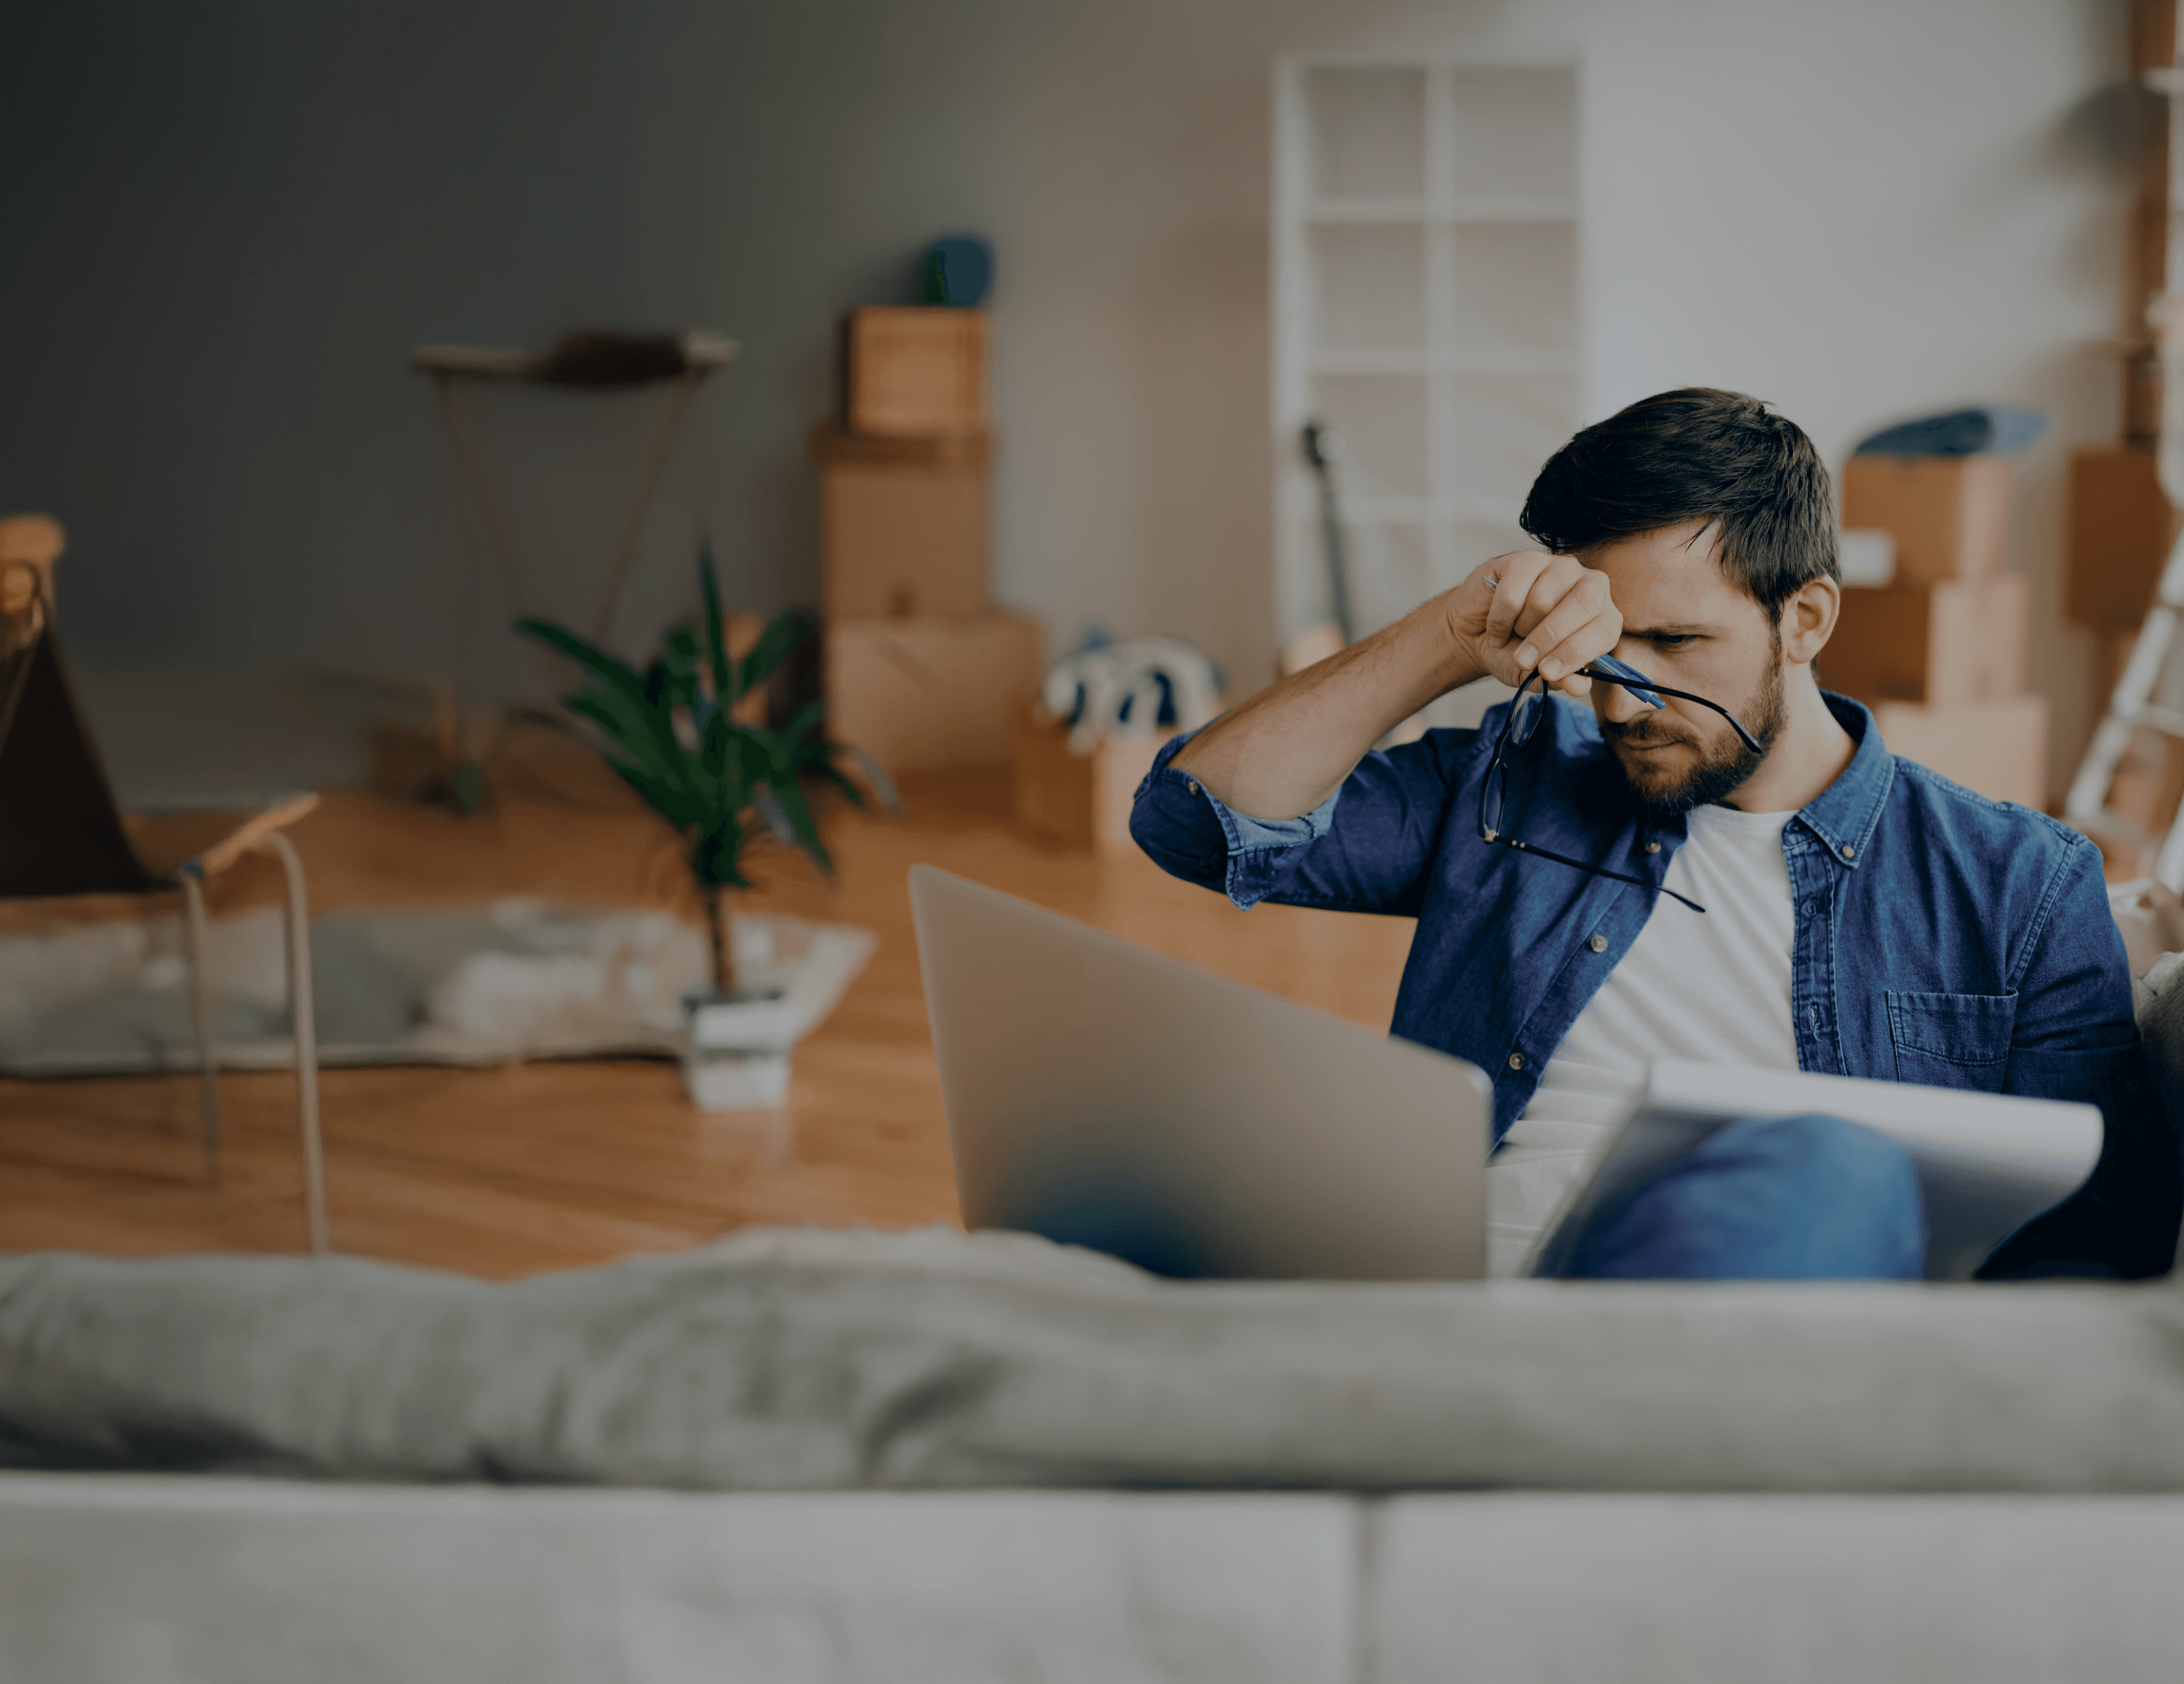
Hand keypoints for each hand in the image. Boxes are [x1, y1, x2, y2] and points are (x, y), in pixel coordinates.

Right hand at [1444, 551, 1620, 697]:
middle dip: (1549, 639)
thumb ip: (1562, 680)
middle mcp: (1589, 586)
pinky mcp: (1526, 560)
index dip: (1576, 653)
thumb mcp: (1539, 675)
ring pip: (1542, 601)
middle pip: (1583, 605)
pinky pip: (1512, 593)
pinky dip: (1499, 619)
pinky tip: (1497, 625)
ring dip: (1520, 628)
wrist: (1478, 634)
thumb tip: (1580, 686)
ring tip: (1515, 633)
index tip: (1547, 672)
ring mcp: (1559, 568)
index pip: (1605, 629)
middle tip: (1524, 660)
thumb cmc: (1516, 651)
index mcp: (1603, 616)